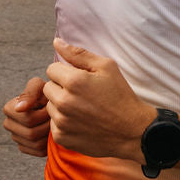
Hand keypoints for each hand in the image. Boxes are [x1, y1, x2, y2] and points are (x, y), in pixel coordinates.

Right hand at [3, 76, 50, 157]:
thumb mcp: (40, 86)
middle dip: (47, 125)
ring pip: (36, 144)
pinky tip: (50, 132)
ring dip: (49, 134)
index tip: (50, 107)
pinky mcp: (24, 147)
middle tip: (55, 117)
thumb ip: (30, 92)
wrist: (53, 105)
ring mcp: (15, 137)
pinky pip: (38, 151)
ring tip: (53, 123)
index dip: (43, 114)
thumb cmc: (46, 93)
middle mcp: (8, 124)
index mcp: (9, 109)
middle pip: (31, 133)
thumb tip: (19, 109)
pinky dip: (48, 144)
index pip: (28, 119)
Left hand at [43, 39, 148, 158]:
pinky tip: (81, 122)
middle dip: (61, 88)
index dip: (65, 72)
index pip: (51, 69)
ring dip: (61, 105)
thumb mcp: (106, 67)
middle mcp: (64, 102)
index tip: (80, 80)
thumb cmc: (120, 96)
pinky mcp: (62, 137)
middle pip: (48, 87)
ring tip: (82, 108)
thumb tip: (56, 42)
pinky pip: (53, 123)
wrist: (132, 131)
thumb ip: (78, 53)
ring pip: (50, 106)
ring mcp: (62, 122)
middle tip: (81, 94)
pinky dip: (63, 122)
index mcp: (74, 81)